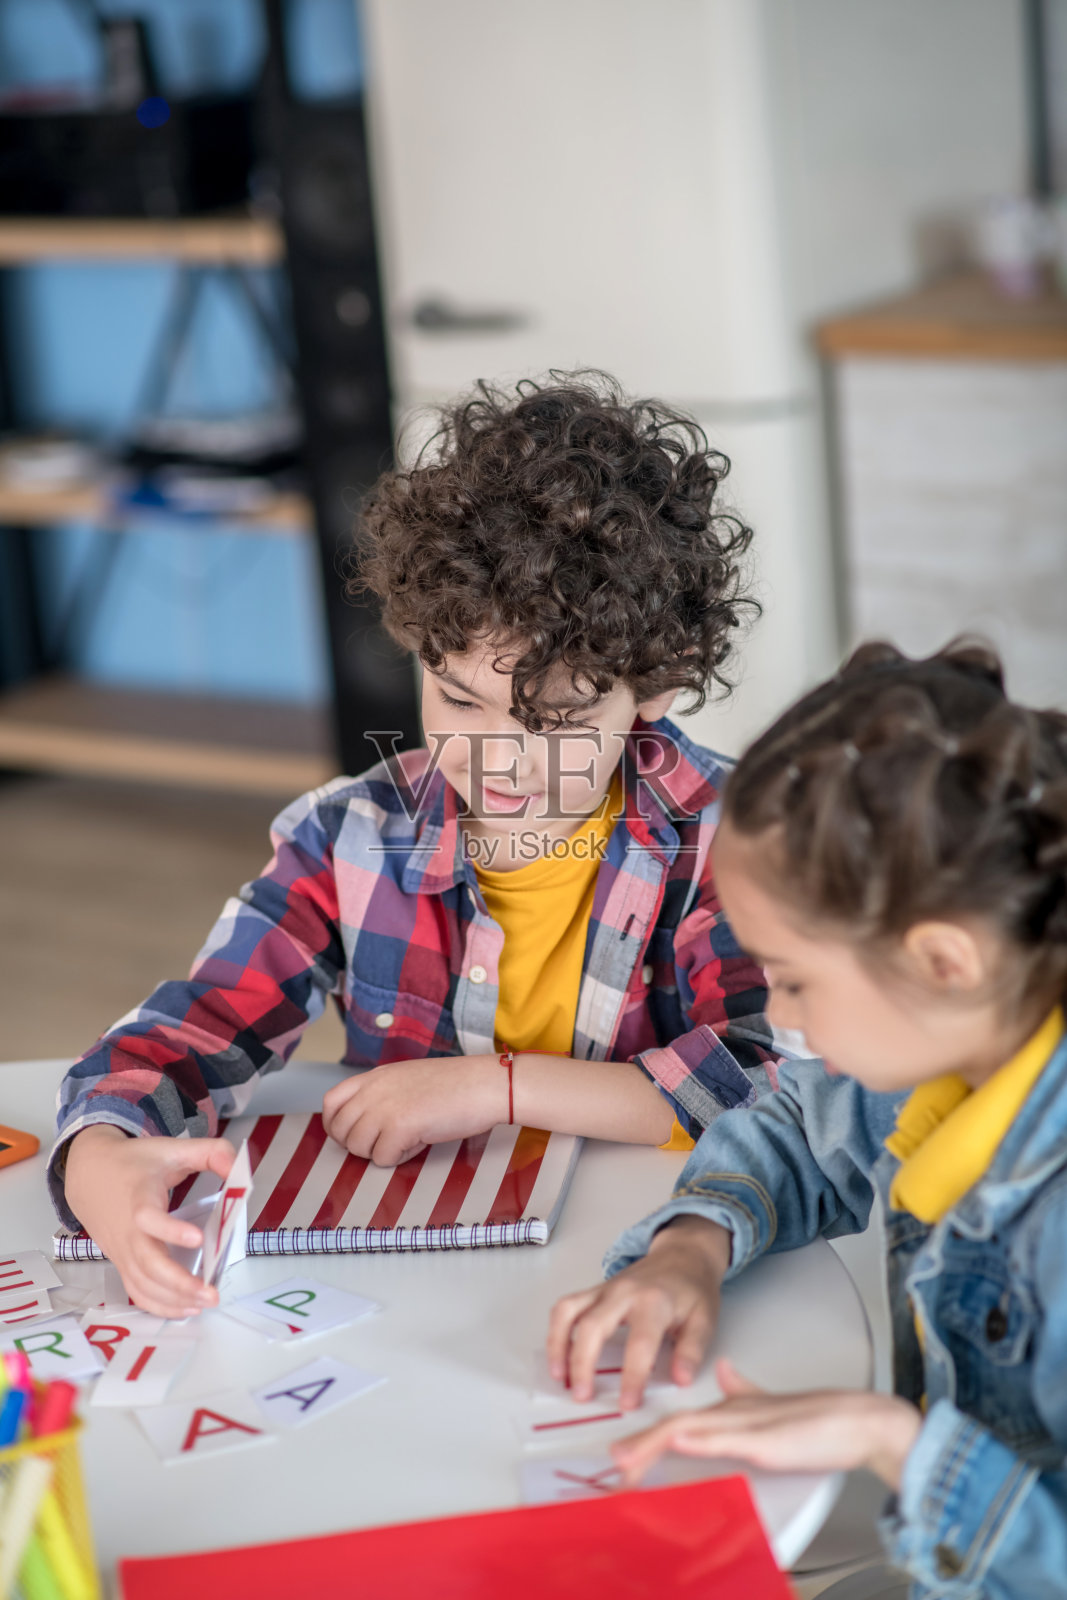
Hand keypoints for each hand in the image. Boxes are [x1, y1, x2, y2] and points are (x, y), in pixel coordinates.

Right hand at [63, 1124, 236, 1319]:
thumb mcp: (173, 1148)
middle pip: (147, 1263)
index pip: (149, 1218)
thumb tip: (239, 1169)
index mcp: (140, 1198)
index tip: (199, 1238)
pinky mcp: (122, 1263)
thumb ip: (211, 1152)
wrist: (90, 1173)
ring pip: (142, 1283)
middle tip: (211, 1291)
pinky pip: (136, 1291)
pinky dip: (158, 1305)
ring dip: (174, 1298)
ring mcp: (123, 1251)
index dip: (171, 1230)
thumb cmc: (135, 1163)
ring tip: (205, 1301)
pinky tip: (185, 1309)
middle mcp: (128, 1230)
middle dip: (179, 1281)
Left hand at [321, 1055, 504, 1165]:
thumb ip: (381, 1094)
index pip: (330, 1102)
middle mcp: (374, 1089)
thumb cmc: (455, 1085)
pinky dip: (400, 1158)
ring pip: (357, 1147)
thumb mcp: (407, 1078)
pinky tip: (419, 1143)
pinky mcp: (400, 1127)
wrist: (485, 1084)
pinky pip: (382, 1158)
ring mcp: (385, 1107)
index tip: (351, 1135)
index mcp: (375, 1076)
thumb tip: (364, 1122)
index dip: (335, 1125)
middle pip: (340, 1130)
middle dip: (358, 1145)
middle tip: (384, 1144)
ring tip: (406, 1141)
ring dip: (379, 1152)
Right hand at [546, 1216, 730, 1408]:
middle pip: (593, 1326)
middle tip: (583, 1396)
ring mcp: (605, 1290)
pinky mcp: (594, 1291)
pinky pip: (566, 1307)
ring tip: (560, 1378)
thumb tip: (681, 1379)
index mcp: (655, 1302)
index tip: (628, 1403)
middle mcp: (624, 1293)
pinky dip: (556, 1331)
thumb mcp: (705, 1319)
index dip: (632, 1376)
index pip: (640, 1343)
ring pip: (569, 1312)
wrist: (682, 1255)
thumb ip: (692, 1351)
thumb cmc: (692, 1289)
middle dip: (583, 1364)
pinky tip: (558, 1356)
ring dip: (559, 1345)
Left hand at [613, 1359, 922, 1489]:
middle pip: (676, 1425)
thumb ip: (744, 1389)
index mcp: (733, 1406)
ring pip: (690, 1429)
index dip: (650, 1436)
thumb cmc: (822, 1420)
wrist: (860, 1420)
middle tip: (614, 1464)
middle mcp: (733, 1411)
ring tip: (625, 1460)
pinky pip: (724, 1438)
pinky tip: (677, 1441)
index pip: (682, 1419)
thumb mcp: (772, 1405)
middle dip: (642, 1445)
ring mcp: (748, 1423)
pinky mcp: (765, 1438)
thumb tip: (724, 1372)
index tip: (625, 1454)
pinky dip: (697, 1439)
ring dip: (654, 1444)